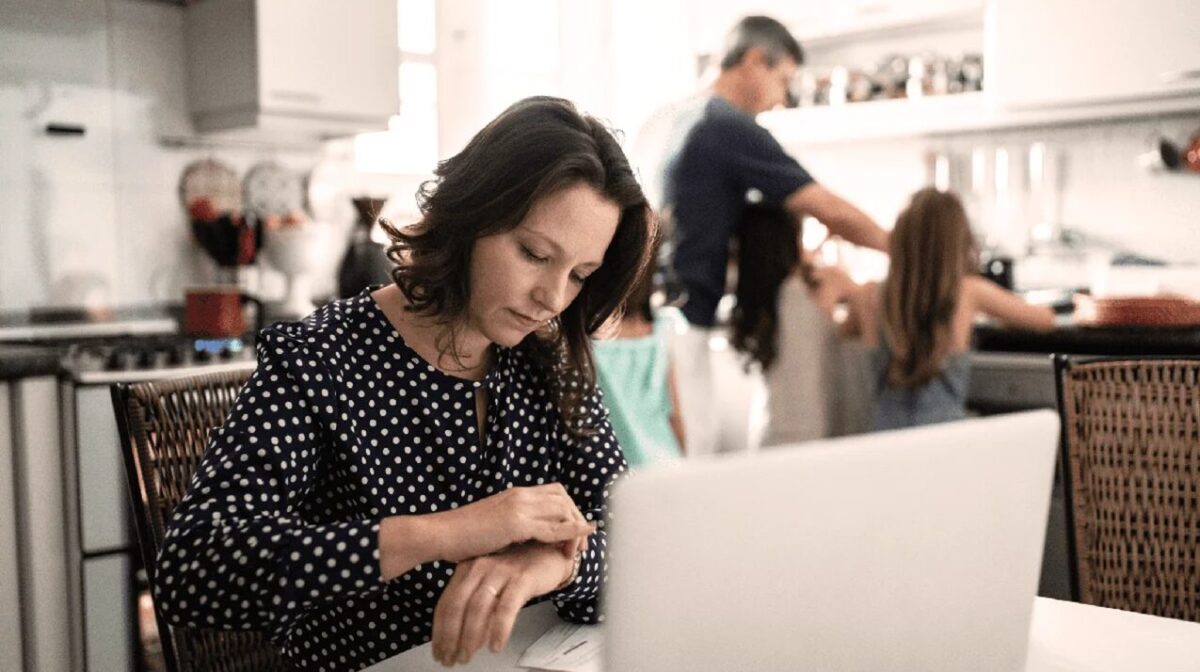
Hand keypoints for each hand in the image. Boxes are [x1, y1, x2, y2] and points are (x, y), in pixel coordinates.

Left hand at [431, 542, 578, 665]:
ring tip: (467, 656)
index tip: (438, 651)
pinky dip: (499, 629)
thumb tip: (457, 637)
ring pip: (478, 608)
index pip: (446, 603)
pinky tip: (495, 645)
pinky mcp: (522, 579)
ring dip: (470, 637)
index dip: (439, 631)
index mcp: (468, 567)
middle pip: (457, 606)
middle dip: (450, 638)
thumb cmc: (517, 570)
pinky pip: (506, 608)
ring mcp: (501, 571)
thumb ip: (473, 603)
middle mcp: (481, 566)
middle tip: (450, 659)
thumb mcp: (489, 582)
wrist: (550, 553)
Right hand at [432, 484, 593, 562]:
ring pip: (562, 510)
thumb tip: (527, 536)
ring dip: (576, 529)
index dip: (569, 509)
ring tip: (580, 548)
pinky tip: (576, 543)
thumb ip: (513, 523)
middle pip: (563, 498)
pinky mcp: (516, 524)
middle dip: (577, 518)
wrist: (440, 534)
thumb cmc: (462, 534)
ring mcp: (519, 507)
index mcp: (516, 494)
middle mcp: (520, 495)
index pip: (555, 492)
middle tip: (583, 541)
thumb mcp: (494, 522)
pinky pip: (552, 528)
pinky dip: (569, 534)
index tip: (574, 530)